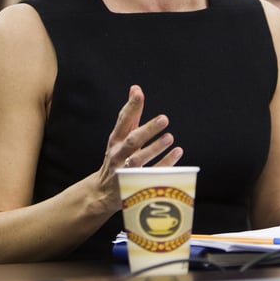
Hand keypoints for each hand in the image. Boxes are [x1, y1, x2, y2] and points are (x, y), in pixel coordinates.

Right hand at [96, 85, 183, 209]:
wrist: (102, 192)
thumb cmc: (117, 157)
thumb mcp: (120, 136)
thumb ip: (130, 114)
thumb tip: (135, 89)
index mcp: (115, 140)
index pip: (122, 121)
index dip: (131, 107)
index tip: (139, 93)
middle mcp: (118, 154)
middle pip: (132, 141)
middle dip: (147, 130)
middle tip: (164, 119)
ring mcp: (124, 171)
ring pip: (139, 160)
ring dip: (154, 149)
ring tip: (169, 137)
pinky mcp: (134, 185)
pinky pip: (151, 175)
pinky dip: (164, 164)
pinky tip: (177, 153)